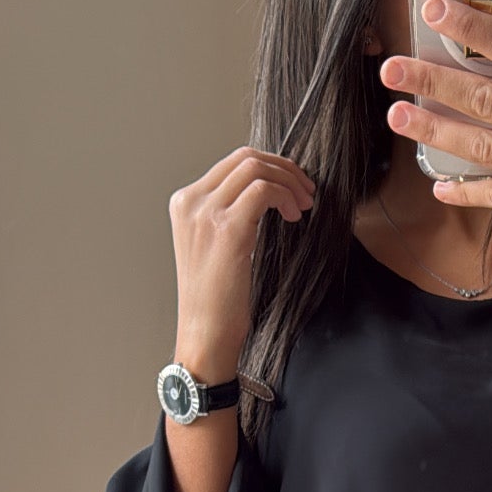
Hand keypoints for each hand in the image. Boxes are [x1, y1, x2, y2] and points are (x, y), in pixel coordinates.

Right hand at [169, 145, 314, 374]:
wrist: (204, 334)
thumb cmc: (216, 300)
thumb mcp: (215, 246)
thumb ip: (229, 214)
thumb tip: (268, 193)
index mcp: (186, 203)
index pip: (233, 162)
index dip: (271, 166)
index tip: (293, 186)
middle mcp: (191, 202)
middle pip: (245, 157)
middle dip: (284, 169)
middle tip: (306, 193)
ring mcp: (205, 214)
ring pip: (256, 168)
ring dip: (289, 182)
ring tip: (303, 206)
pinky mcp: (226, 230)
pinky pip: (263, 191)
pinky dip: (285, 197)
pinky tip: (294, 217)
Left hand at [380, 0, 491, 261]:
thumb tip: (491, 60)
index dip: (470, 27)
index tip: (437, 11)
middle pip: (485, 98)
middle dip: (432, 81)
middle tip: (395, 68)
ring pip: (480, 147)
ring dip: (433, 129)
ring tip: (401, 115)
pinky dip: (465, 189)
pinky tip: (439, 182)